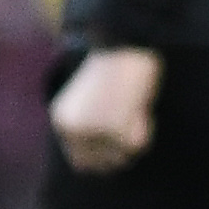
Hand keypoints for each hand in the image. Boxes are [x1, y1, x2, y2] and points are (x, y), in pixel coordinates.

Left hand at [49, 47, 163, 174]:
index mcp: (63, 122)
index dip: (102, 156)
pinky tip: (140, 107)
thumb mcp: (86, 99)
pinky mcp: (119, 130)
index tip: (117, 146)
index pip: (81, 161)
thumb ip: (88, 126)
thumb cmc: (111, 67)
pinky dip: (145, 129)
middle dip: (119, 153)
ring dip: (132, 139)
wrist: (124, 44)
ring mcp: (96, 133)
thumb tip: (100, 162)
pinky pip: (138, 146)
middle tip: (130, 130)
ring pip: (122, 157)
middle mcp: (76, 131)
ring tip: (133, 110)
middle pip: (102, 164)